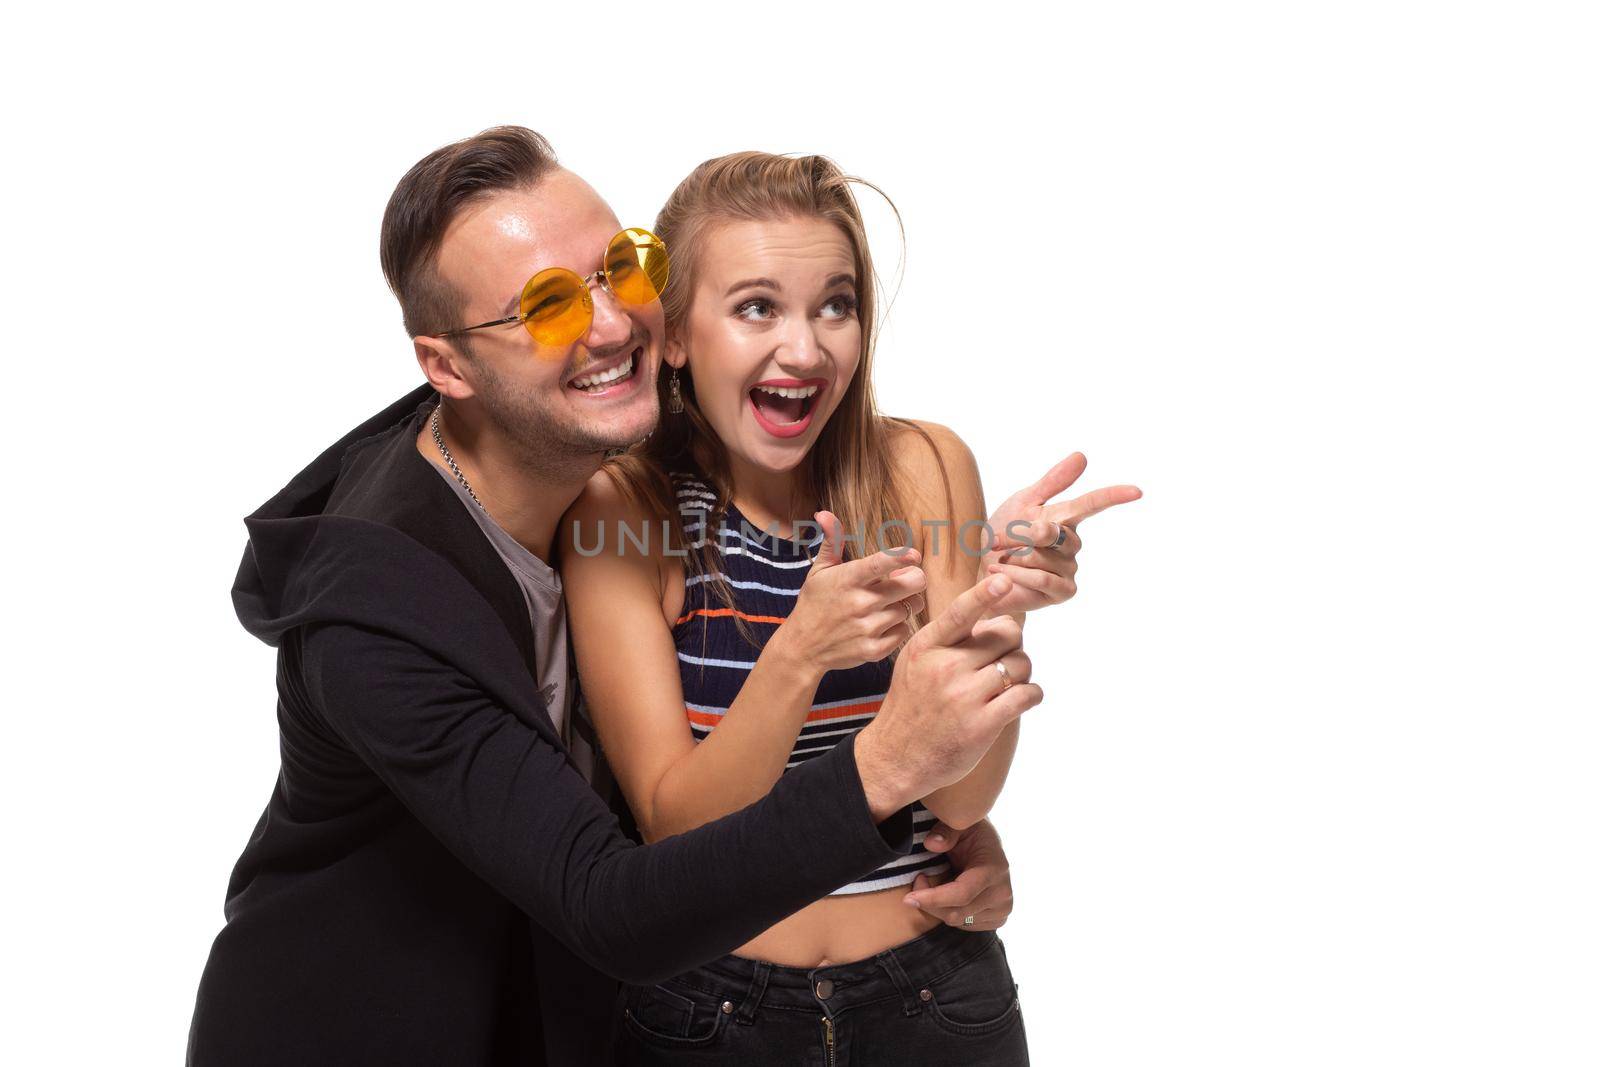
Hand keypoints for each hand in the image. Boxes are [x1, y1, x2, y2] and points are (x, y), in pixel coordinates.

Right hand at [774, 510, 925, 674]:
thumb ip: (832, 542)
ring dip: (905, 604)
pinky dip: (897, 627)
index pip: (881, 563)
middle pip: (912, 584)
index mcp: (848, 579)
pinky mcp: (874, 649)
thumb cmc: (814, 604)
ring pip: (910, 608)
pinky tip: (882, 624)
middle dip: (915, 579)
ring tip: (888, 604)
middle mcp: (861, 603)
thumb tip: (824, 513)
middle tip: (905, 580)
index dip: (902, 557)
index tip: (913, 555)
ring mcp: (868, 628)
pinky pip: (904, 632)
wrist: (802, 648)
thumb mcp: (819, 571)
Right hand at [855, 574, 1042, 816]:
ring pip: (1020, 665)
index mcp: (928, 646)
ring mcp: (964, 696)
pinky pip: (1026, 695)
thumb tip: (992, 617)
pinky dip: (1031, 694)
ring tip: (1005, 685)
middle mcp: (945, 667)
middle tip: (1002, 660)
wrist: (896, 756)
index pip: (960, 612)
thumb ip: (947, 638)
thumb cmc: (911, 705)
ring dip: (1022, 673)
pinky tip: (1021, 699)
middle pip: (1006, 635)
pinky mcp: (982, 724)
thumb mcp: (915, 661)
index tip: (1003, 580)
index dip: (984, 594)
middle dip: (1012, 645)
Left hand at [904, 818, 1013, 930]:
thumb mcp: (960, 824)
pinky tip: (948, 896)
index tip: (909, 899)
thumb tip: (931, 844)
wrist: (989, 845)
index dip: (933, 899)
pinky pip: (965, 926)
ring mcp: (1002, 908)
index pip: (961, 894)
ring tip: (935, 884)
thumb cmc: (972, 833)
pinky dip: (950, 913)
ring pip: (958, 922)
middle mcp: (1002, 893)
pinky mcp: (998, 918)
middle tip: (919, 880)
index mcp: (994, 869)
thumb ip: (946, 831)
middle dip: (929, 902)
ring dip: (938, 907)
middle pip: (956, 913)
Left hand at [983, 452, 1141, 615]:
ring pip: (1042, 557)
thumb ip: (1053, 482)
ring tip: (1003, 559)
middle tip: (997, 540)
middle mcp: (1072, 544)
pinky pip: (1042, 578)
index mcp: (1065, 519)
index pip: (1093, 504)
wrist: (984, 572)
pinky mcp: (1064, 591)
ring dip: (1013, 556)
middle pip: (1052, 533)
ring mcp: (1070, 569)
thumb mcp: (1023, 503)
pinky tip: (1001, 571)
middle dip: (1018, 535)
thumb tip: (1082, 456)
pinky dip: (1016, 573)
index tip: (1136, 491)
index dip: (1114, 496)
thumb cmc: (1002, 536)